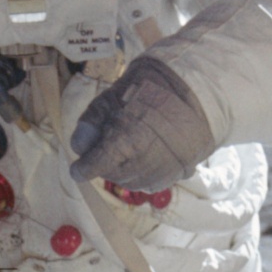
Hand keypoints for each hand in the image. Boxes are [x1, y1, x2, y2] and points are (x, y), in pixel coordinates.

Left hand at [70, 54, 214, 192]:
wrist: (194, 91)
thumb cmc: (150, 89)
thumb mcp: (113, 96)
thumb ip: (93, 121)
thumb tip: (78, 146)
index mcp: (126, 140)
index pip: (96, 165)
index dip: (84, 169)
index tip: (77, 170)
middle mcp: (144, 161)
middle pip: (112, 174)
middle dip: (104, 165)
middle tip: (106, 147)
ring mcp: (162, 170)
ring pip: (131, 182)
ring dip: (123, 171)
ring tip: (126, 150)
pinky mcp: (176, 174)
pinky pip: (150, 183)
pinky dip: (141, 175)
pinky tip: (142, 158)